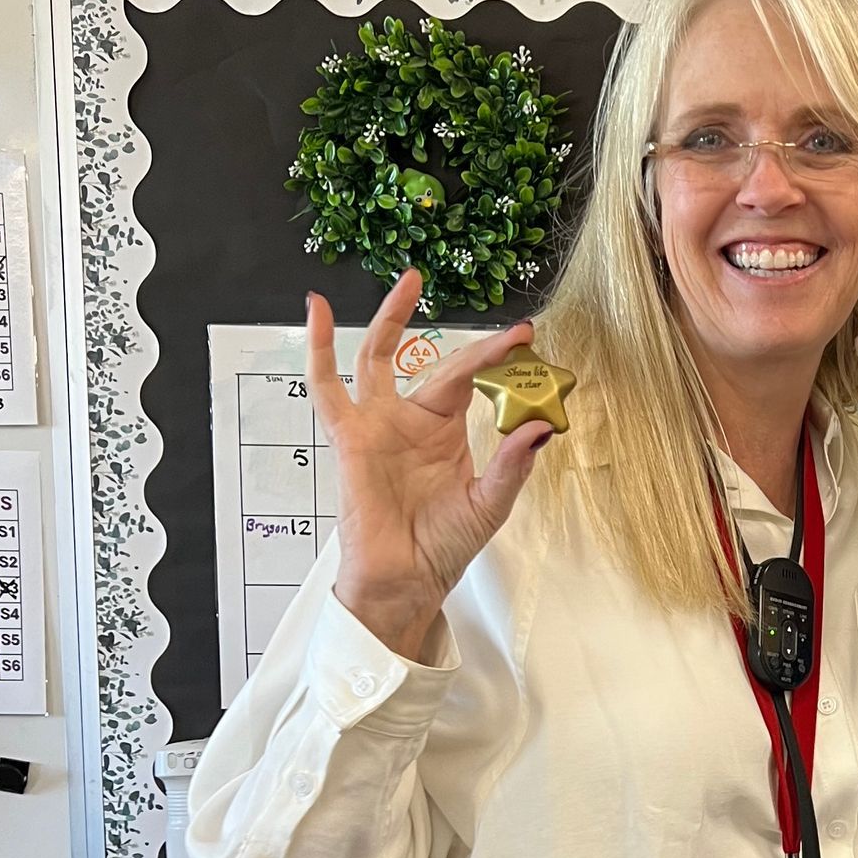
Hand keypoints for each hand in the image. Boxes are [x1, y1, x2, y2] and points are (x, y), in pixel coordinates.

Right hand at [309, 269, 554, 660]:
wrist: (405, 579)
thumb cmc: (442, 546)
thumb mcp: (489, 503)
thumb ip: (513, 464)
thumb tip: (540, 425)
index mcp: (446, 432)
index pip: (474, 381)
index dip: (500, 360)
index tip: (528, 339)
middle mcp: (411, 420)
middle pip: (438, 362)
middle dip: (474, 344)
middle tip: (510, 327)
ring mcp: (378, 423)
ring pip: (378, 356)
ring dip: (392, 316)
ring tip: (411, 278)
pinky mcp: (349, 435)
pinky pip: (326, 386)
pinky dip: (319, 347)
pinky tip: (317, 310)